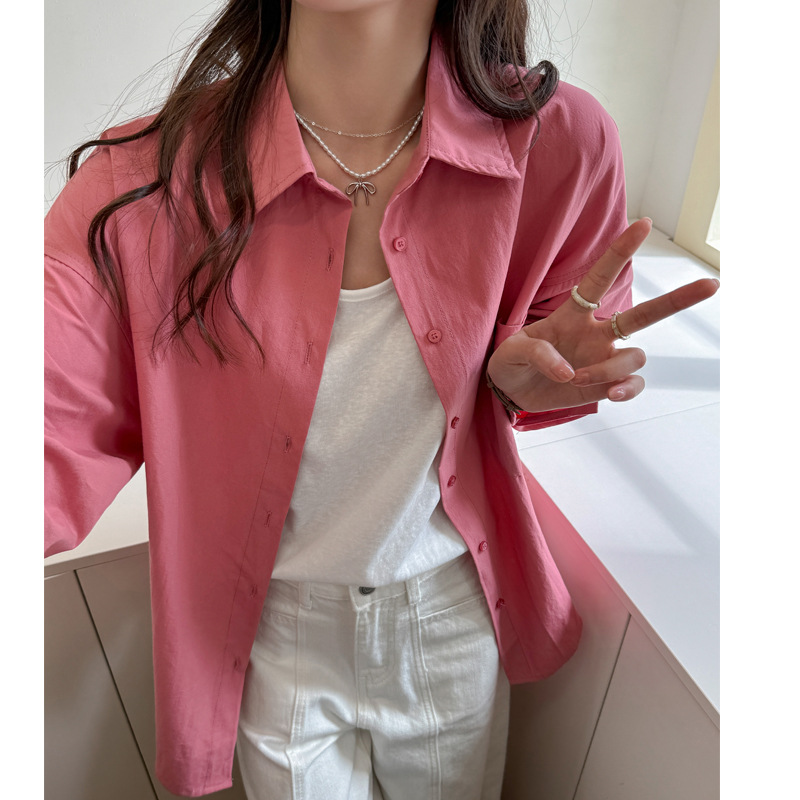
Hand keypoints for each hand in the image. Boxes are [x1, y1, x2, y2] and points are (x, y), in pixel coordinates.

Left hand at [486, 218, 719, 413]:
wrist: (510, 393)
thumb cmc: (511, 362)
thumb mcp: (511, 351)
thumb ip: (539, 354)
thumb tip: (570, 371)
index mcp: (573, 314)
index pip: (600, 279)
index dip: (620, 252)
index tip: (644, 224)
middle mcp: (596, 333)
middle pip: (644, 314)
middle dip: (678, 299)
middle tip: (712, 284)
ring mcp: (604, 359)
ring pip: (634, 356)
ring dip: (609, 369)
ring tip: (577, 379)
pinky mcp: (605, 385)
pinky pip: (631, 384)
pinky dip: (626, 389)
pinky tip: (611, 394)